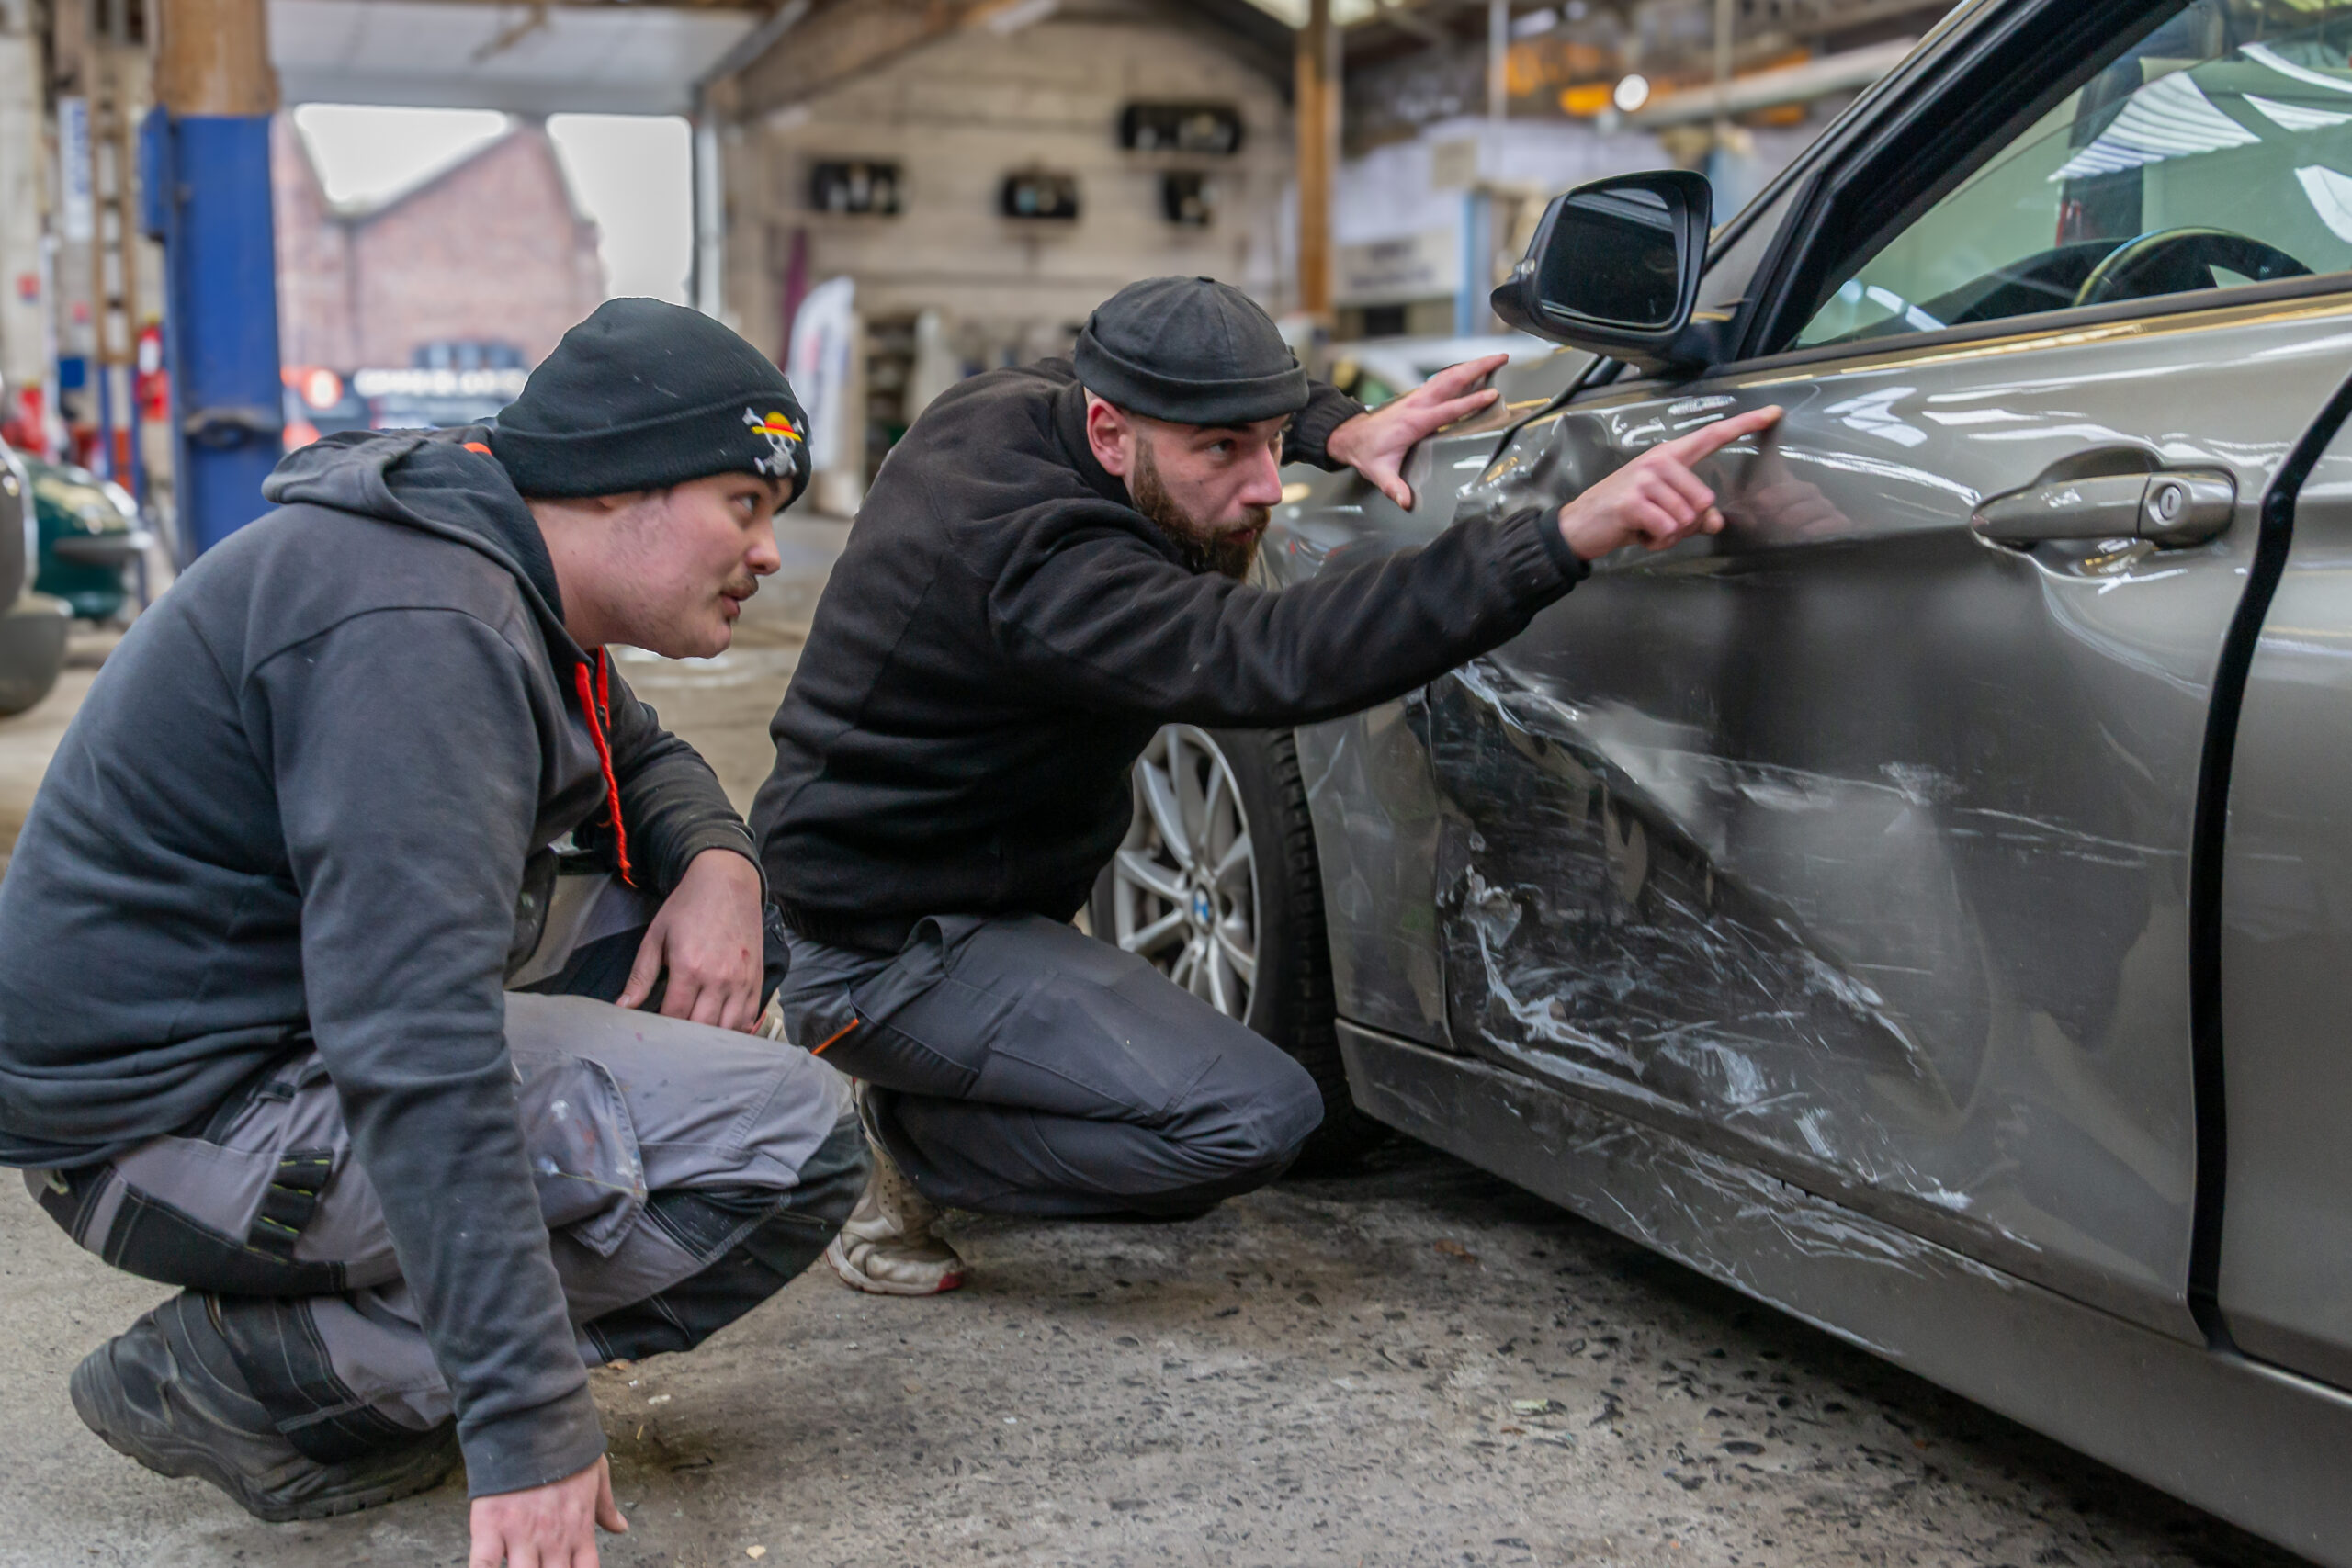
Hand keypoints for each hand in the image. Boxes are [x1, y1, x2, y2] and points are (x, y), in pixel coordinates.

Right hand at [469, 1455, 625, 1567]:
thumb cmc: (567, 1448)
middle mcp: (553, 1541)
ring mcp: (521, 1537)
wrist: (533, 1422)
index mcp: (579, 1531)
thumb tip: (621, 1527)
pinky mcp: (490, 1529)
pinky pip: (483, 1565)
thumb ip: (605, 1507)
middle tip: (542, 1567)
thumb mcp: (596, 1475)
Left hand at [618, 848, 764, 1029]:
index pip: (674, 1016)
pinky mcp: (756, 978)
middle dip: (684, 1036)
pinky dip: (735, 1029)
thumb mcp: (656, 936)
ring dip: (710, 1036)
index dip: (662, 1028)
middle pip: (701, 1028)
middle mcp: (719, 978)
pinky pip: (749, 1017)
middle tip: (673, 1035)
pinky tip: (721, 1026)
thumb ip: (641, 975)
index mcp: (689, 967)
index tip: (655, 1029)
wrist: (727, 881)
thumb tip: (622, 1007)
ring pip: (727, 1029)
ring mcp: (741, 980)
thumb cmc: (688, 906)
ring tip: (696, 1035)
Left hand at [1325, 353, 1510, 509]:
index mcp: (1414, 422)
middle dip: (1478, 368)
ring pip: (1448, 376)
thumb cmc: (1367, 454)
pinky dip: (1460, 372)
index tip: (1492, 394)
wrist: (1350, 437)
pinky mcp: (1417, 397)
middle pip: (1452, 381)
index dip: (1470, 402)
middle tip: (1502, 358)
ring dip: (1472, 366)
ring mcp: (1417, 398)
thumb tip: (1406, 502)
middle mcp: (1417, 404)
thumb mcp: (1379, 474)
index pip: (1448, 409)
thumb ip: (1394, 487)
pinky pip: (1442, 380)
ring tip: (1495, 359)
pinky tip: (1472, 371)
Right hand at [1557, 406, 1783, 561]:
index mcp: (1670, 456)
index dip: (1745, 425)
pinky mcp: (1633, 501)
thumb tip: (1716, 521)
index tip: (1773, 413)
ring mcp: (1645, 479)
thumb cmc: (1623, 514)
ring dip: (1669, 535)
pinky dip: (1656, 541)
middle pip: (1704, 500)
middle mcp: (1659, 461)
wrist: (1579, 525)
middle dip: (1686, 524)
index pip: (1712, 436)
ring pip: (1687, 518)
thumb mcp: (1663, 510)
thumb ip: (1694, 514)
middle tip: (1658, 523)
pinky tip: (1638, 533)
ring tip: (1646, 527)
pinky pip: (1667, 529)